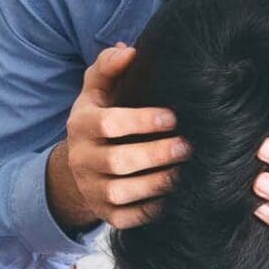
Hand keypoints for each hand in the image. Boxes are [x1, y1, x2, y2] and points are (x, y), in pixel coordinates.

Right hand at [45, 44, 188, 232]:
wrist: (82, 164)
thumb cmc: (100, 117)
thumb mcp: (97, 89)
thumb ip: (110, 65)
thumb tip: (130, 50)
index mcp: (80, 125)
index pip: (108, 124)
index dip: (142, 121)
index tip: (173, 117)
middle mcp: (80, 159)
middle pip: (117, 161)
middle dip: (156, 154)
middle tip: (188, 146)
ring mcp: (91, 190)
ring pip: (123, 192)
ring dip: (158, 182)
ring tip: (186, 171)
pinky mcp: (105, 214)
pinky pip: (128, 217)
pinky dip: (153, 209)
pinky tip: (176, 196)